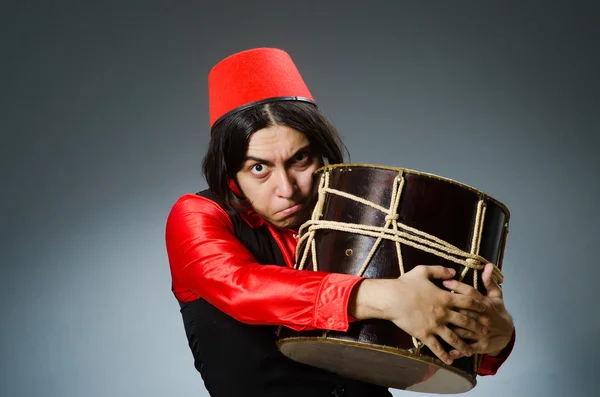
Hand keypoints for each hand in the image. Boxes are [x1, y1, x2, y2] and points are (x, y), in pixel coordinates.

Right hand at [349, 265, 487, 365]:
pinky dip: (444, 355)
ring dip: (464, 345)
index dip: (478, 305)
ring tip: (471, 352)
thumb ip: (440, 270)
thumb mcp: (423, 271)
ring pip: (454, 338)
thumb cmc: (405, 284)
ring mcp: (435, 325)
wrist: (391, 298)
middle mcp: (443, 313)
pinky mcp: (425, 334)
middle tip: (485, 332)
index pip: (467, 301)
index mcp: (444, 297)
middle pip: (465, 321)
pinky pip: (436, 347)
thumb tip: (453, 271)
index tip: (485, 309)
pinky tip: (449, 361)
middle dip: (477, 327)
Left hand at [442, 262, 513, 358]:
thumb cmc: (497, 311)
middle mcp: (483, 318)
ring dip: (449, 327)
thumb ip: (489, 281)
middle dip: (448, 307)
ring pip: (463, 329)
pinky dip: (457, 350)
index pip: (470, 293)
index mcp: (485, 304)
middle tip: (432, 302)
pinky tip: (445, 350)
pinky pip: (467, 347)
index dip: (457, 287)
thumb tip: (486, 265)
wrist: (507, 333)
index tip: (443, 281)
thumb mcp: (496, 295)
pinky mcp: (481, 345)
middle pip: (464, 311)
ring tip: (433, 323)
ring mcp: (482, 332)